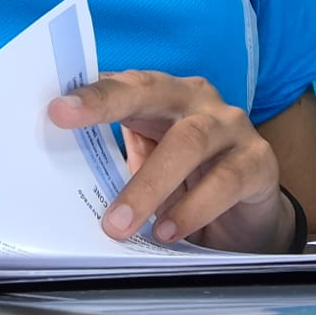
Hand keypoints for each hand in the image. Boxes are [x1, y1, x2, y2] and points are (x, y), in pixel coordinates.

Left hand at [46, 71, 293, 254]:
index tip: (56, 107)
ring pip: (189, 140)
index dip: (93, 92)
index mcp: (166, 96)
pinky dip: (193, 208)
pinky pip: (226, 180)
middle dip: (108, 104)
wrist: (248, 219)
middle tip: (66, 123)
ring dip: (149, 183)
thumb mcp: (148, 167)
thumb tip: (56, 170)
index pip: (127, 84)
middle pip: (154, 92)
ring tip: (118, 224)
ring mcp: (233, 128)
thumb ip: (115, 159)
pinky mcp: (259, 162)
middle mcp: (199, 101)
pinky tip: (168, 230)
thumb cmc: (188, 185)